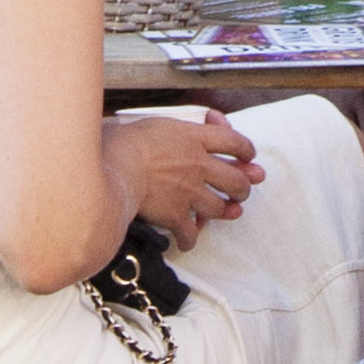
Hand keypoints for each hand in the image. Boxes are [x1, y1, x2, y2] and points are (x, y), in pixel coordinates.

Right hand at [109, 110, 266, 249]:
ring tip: (224, 212)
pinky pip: (190, 232)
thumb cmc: (125, 140)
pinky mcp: (176, 214)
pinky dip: (189, 238)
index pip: (233, 141)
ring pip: (220, 207)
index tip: (248, 156)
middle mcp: (198, 165)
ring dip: (224, 212)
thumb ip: (175, 128)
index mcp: (193, 138)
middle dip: (243, 188)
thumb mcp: (155, 123)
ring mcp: (189, 191)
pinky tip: (186, 240)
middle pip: (236, 179)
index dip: (246, 149)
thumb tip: (180, 129)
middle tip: (242, 191)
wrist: (115, 165)